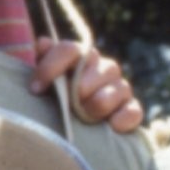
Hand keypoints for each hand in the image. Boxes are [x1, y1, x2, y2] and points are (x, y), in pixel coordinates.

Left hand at [30, 37, 145, 131]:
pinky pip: (134, 111)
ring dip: (100, 103)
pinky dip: (124, 117)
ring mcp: (120, 89)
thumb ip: (41, 61)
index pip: (70, 50)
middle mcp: (104, 68)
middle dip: (81, 88)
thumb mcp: (40, 80)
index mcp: (81, 57)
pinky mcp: (130, 110)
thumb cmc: (52, 99)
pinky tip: (112, 126)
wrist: (69, 124)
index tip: (35, 88)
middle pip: (102, 68)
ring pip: (120, 87)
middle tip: (67, 104)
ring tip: (85, 116)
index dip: (51, 67)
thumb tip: (42, 43)